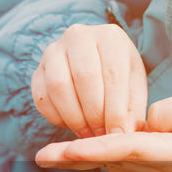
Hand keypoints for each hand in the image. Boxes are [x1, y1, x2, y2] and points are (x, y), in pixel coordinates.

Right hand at [31, 23, 147, 136]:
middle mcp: (79, 36)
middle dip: (94, 114)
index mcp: (109, 37)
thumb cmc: (119, 75)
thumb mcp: (133, 87)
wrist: (95, 61)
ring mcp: (54, 51)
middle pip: (84, 78)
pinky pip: (42, 98)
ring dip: (74, 118)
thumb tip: (122, 134)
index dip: (115, 109)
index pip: (112, 75)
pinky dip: (56, 118)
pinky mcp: (38, 70)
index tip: (118, 134)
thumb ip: (131, 110)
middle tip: (102, 135)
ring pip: (59, 87)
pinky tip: (71, 125)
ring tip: (88, 133)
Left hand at [35, 88, 171, 171]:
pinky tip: (70, 154)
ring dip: (78, 159)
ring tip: (46, 155)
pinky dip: (94, 156)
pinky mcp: (153, 170)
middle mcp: (160, 170)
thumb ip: (166, 111)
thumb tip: (140, 121)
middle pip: (110, 161)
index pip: (127, 148)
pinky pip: (119, 161)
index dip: (95, 147)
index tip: (66, 148)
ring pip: (111, 163)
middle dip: (73, 158)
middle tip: (40, 157)